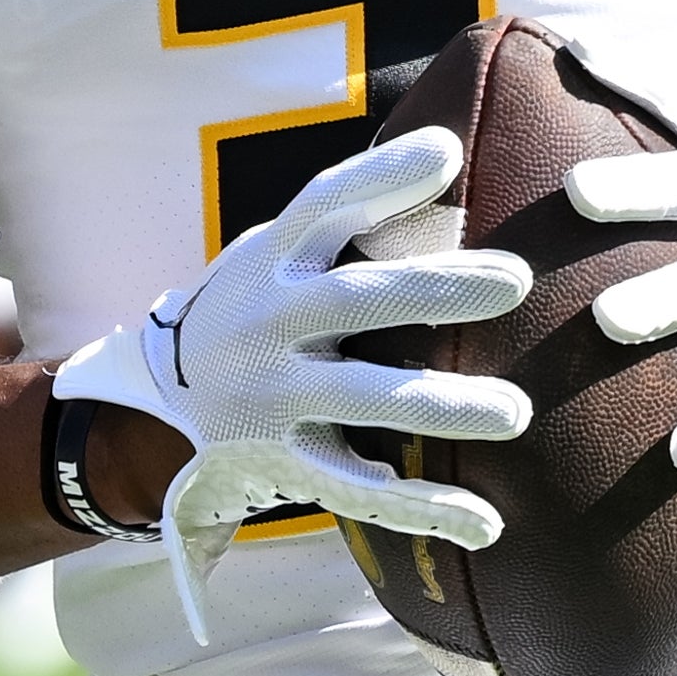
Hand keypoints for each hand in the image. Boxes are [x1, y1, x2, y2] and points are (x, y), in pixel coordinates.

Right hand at [53, 124, 532, 635]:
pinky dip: (424, 508)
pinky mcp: (287, 463)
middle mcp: (269, 322)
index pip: (325, 204)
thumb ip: (348, 223)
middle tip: (516, 281)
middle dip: (436, 288)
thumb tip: (445, 158)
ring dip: (440, 405)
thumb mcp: (280, 255)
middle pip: (356, 299)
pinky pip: (362, 490)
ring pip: (364, 400)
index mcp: (275, 259)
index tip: (447, 154)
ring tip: (515, 412)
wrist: (160, 395)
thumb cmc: (258, 305)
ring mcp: (274, 398)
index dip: (382, 177)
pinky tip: (486, 522)